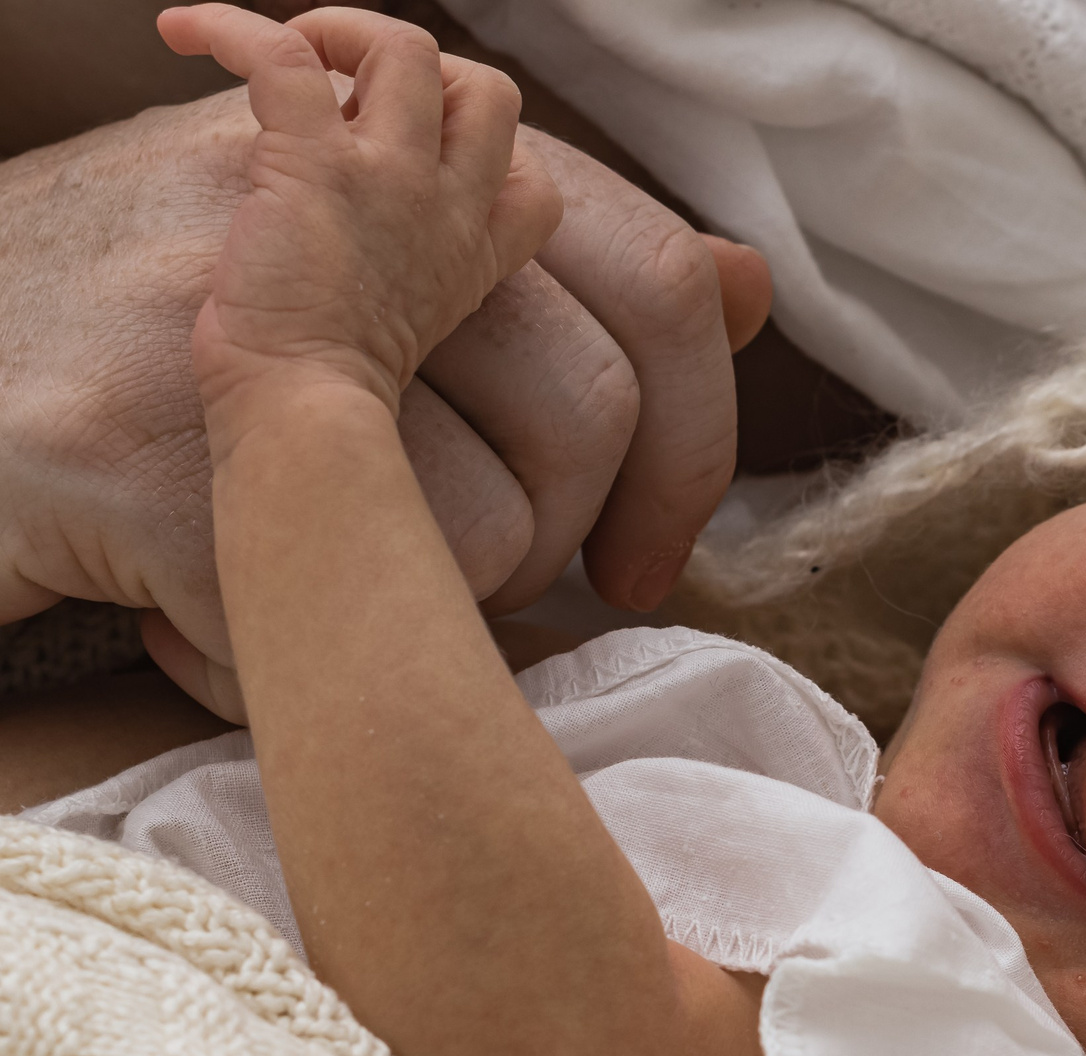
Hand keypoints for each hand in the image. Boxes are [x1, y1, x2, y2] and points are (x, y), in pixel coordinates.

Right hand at [0, 85, 761, 714]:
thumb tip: (742, 290)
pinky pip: (316, 626)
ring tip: (307, 589)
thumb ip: (533, 267)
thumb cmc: (142, 317)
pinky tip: (192, 622)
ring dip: (413, 617)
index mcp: (393, 155)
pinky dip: (261, 666)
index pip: (655, 284)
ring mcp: (226, 329)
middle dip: (557, 545)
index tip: (652, 562)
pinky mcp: (141, 456)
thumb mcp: (337, 238)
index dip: (693, 443)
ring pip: (477, 539)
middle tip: (464, 595)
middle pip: (588, 420)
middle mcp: (322, 212)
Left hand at [159, 5, 559, 423]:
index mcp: (473, 252)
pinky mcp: (316, 163)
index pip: (532, 178)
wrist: (302, 410)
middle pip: (487, 91)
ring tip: (284, 53)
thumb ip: (401, 267)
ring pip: (405, 49)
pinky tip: (184, 33)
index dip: (485, 150)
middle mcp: (447, 206)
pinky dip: (228, 28)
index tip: (421, 162)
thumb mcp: (403, 327)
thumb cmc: (325, 390)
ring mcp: (392, 180)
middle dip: (422, 71)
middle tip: (351, 94)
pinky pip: (283, 55)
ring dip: (340, 30)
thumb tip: (339, 214)